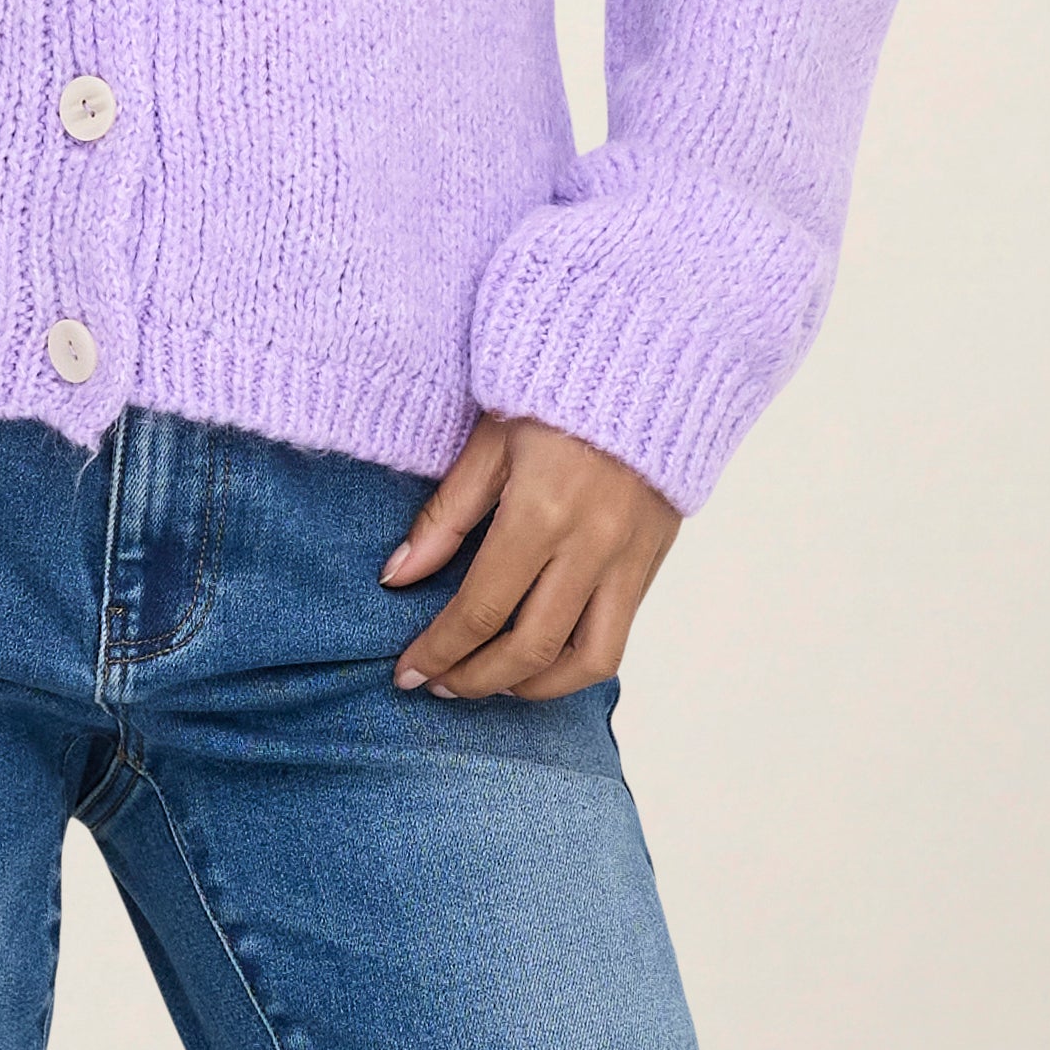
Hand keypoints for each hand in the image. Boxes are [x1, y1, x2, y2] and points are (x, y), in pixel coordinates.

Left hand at [380, 411, 679, 699]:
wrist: (644, 361)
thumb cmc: (555, 392)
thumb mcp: (487, 443)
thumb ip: (444, 518)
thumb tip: (397, 578)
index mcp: (542, 513)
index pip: (480, 610)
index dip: (438, 651)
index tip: (408, 673)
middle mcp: (592, 546)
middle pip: (531, 649)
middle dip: (478, 680)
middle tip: (442, 685)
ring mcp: (630, 558)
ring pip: (590, 661)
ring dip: (536, 687)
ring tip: (494, 682)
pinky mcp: (653, 560)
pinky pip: (619, 634)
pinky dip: (577, 659)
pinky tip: (541, 653)